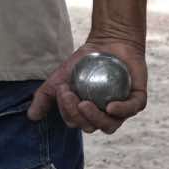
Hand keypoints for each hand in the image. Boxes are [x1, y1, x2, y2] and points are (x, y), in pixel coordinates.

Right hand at [27, 37, 146, 133]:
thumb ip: (45, 96)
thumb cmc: (84, 62)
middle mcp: (104, 116)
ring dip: (96, 118)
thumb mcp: (60, 77)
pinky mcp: (137, 100)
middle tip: (71, 94)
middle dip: (78, 115)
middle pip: (91, 127)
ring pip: (110, 125)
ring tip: (86, 104)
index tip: (62, 89)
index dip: (67, 111)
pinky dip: (121, 111)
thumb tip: (31, 116)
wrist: (109, 41)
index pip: (75, 121)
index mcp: (86, 115)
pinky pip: (131, 110)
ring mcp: (122, 110)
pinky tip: (110, 106)